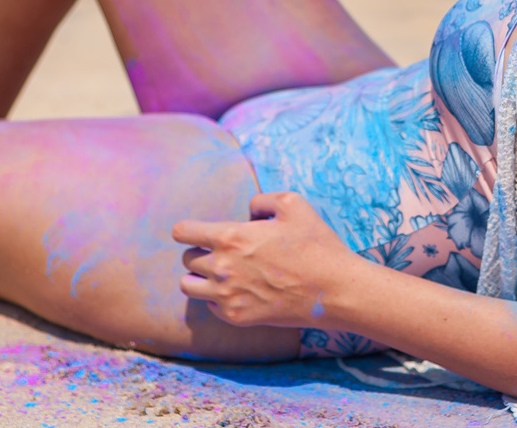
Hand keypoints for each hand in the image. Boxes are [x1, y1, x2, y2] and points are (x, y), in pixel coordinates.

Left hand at [173, 192, 354, 327]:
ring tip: (222, 273)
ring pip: (188, 286)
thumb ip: (263, 200)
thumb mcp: (295, 204)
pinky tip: (239, 290)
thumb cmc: (316, 244)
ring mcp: (227, 296)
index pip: (183, 232)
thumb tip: (249, 212)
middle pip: (187, 259)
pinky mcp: (236, 317)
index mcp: (231, 237)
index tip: (197, 232)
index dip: (188, 229)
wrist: (333, 290)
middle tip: (224, 251)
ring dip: (200, 277)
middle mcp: (222, 268)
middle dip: (201, 252)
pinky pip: (209, 306)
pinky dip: (217, 298)